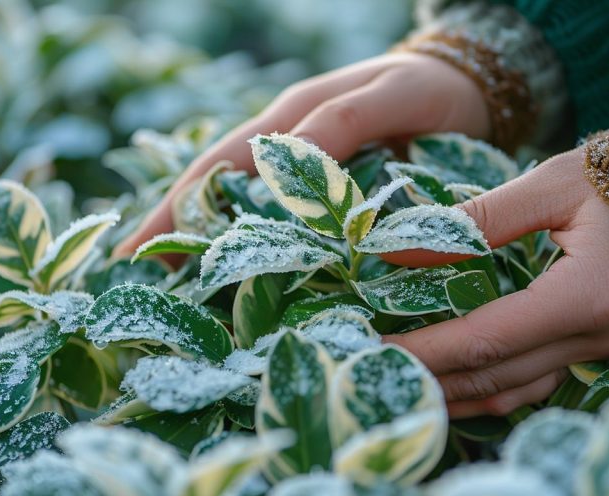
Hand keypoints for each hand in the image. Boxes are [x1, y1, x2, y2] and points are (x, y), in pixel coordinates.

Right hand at [114, 52, 489, 256]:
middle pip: (220, 193)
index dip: (177, 207)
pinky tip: (253, 281)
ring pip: (249, 212)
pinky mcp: (335, 193)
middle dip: (180, 234)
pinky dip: (264, 250)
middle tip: (143, 284)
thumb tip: (286, 166)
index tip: (139, 250)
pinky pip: (288, 224)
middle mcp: (290, 148)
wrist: (469, 89)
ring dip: (215, 246)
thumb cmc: (430, 89)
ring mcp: (310, 172)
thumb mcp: (388, 96)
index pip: (220, 166)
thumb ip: (340, 124)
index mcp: (292, 120)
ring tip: (183, 293)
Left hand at [383, 148, 608, 418]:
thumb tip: (399, 249)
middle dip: (433, 377)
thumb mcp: (550, 186)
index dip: (430, 348)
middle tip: (379, 372)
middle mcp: (597, 336)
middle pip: (498, 375)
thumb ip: (476, 219)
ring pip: (518, 391)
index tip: (379, 350)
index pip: (488, 338)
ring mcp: (605, 348)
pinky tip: (463, 387)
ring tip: (409, 387)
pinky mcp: (603, 345)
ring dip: (460, 394)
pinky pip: (541, 383)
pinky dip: (496, 391)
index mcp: (585, 296)